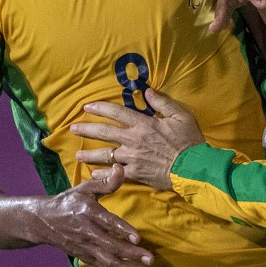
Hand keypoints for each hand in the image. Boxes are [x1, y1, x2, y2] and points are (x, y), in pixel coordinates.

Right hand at [29, 166, 154, 266]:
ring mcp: (86, 248)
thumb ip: (105, 182)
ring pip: (108, 263)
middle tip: (150, 259)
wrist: (42, 221)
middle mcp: (87, 232)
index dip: (122, 231)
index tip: (137, 238)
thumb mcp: (84, 188)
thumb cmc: (67, 202)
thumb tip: (120, 168)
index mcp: (88, 212)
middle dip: (132, 255)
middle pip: (111, 247)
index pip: (107, 223)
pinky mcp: (85, 257)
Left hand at [72, 89, 204, 190]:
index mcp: (143, 124)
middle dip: (87, 129)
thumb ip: (162, 102)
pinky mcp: (135, 174)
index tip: (86, 106)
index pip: (117, 113)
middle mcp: (133, 140)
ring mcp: (132, 158)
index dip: (100, 108)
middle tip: (73, 128)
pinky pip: (115, 174)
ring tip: (77, 155)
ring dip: (89, 154)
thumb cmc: (188, 140)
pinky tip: (93, 174)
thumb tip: (147, 91)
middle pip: (105, 133)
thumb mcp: (180, 115)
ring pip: (105, 155)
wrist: (192, 168)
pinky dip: (103, 175)